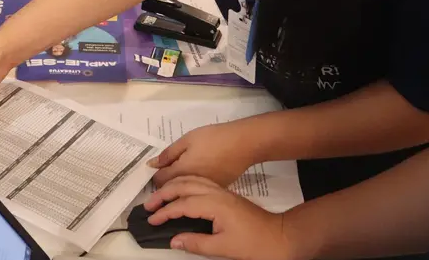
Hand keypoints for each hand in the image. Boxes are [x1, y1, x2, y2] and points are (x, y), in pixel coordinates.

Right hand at [143, 176, 292, 259]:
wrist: (281, 236)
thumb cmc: (254, 244)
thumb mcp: (224, 248)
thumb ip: (196, 243)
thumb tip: (173, 240)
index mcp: (214, 204)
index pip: (181, 205)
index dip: (164, 212)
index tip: (151, 220)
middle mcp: (216, 192)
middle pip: (183, 186)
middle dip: (163, 194)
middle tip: (148, 204)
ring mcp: (221, 191)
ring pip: (191, 180)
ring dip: (173, 185)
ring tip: (159, 195)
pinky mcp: (226, 194)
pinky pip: (199, 182)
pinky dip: (185, 183)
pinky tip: (181, 190)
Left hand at [150, 120, 258, 186]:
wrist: (243, 143)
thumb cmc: (213, 138)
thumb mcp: (186, 140)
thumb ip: (167, 154)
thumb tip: (152, 165)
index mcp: (182, 173)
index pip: (159, 182)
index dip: (154, 174)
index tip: (156, 166)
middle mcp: (193, 186)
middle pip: (171, 188)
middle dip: (166, 180)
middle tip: (169, 165)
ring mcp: (206, 189)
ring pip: (186, 191)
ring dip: (180, 182)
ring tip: (185, 166)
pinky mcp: (218, 188)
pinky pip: (200, 189)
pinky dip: (195, 183)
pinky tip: (200, 169)